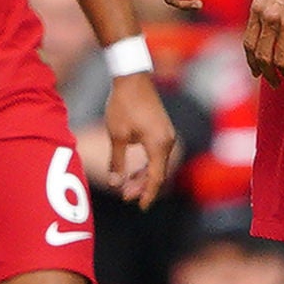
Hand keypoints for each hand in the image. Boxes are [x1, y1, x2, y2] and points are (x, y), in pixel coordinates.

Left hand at [101, 74, 177, 208]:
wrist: (132, 77)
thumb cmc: (123, 105)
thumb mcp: (117, 135)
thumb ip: (117, 162)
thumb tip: (115, 183)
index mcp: (159, 145)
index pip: (156, 178)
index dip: (147, 194)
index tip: (140, 206)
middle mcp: (168, 141)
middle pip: (157, 172)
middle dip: (141, 186)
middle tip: (125, 196)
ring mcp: (167, 134)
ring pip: (157, 163)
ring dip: (143, 175)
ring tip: (126, 185)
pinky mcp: (162, 128)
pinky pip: (157, 152)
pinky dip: (146, 162)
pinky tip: (134, 168)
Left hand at [242, 0, 283, 85]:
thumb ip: (268, 8)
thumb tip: (269, 27)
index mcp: (258, 8)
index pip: (249, 44)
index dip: (252, 62)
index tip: (258, 72)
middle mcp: (269, 18)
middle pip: (262, 57)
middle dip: (269, 75)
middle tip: (278, 83)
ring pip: (282, 63)